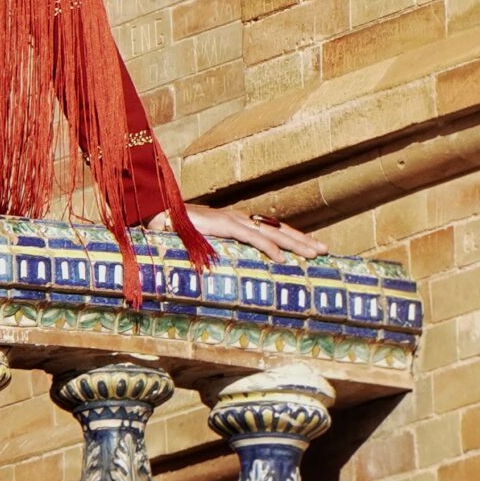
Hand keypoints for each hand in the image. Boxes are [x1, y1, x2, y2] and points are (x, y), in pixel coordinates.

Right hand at [171, 202, 328, 260]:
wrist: (154, 214)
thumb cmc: (176, 230)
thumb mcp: (205, 241)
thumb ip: (220, 249)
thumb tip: (232, 265)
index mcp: (235, 221)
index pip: (270, 228)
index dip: (292, 236)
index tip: (311, 246)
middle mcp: (237, 218)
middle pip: (277, 228)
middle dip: (302, 239)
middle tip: (325, 250)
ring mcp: (231, 220)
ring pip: (270, 232)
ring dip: (294, 243)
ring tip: (314, 253)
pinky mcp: (222, 225)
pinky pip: (250, 238)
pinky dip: (268, 247)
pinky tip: (282, 259)